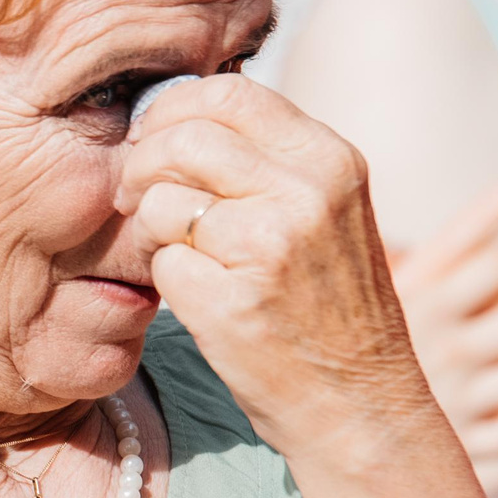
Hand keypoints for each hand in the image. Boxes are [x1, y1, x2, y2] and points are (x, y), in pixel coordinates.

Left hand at [115, 74, 430, 466]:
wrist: (360, 405)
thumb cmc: (329, 306)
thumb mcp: (327, 210)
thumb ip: (269, 159)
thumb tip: (178, 113)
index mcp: (331, 159)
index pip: (228, 92)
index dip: (174, 112)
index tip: (156, 142)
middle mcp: (307, 192)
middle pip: (182, 137)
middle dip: (142, 164)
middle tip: (137, 198)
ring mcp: (270, 246)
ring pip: (161, 199)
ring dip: (150, 228)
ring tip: (179, 254)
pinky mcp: (231, 301)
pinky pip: (160, 262)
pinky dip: (165, 279)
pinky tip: (200, 298)